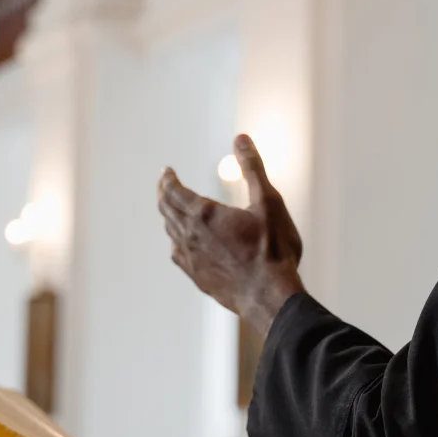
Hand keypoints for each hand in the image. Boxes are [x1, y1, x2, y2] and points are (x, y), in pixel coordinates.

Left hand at [158, 135, 305, 334]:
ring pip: (171, 232)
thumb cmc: (273, 249)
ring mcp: (192, 259)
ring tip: (174, 209)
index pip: (173, 191)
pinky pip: (178, 255)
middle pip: (166, 210)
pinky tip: (182, 244)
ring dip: (170, 216)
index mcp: (204, 214)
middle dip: (164, 194)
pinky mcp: (198, 278)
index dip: (167, 179)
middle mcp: (191, 236)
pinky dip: (176, 241)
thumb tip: (240, 139)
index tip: (167, 171)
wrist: (270, 297)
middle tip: (166, 185)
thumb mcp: (269, 202)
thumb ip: (252, 169)